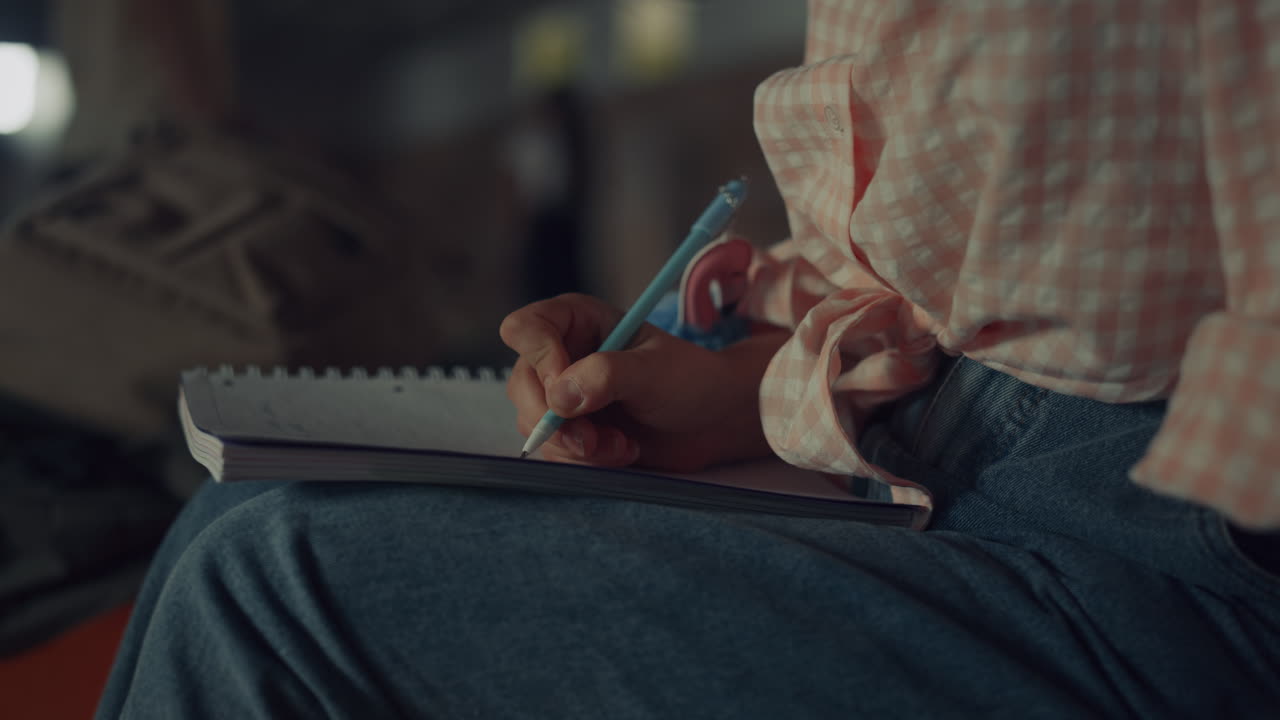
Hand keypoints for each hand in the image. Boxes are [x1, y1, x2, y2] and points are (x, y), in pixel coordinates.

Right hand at [500, 293, 787, 471]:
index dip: (539, 360)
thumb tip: (559, 397)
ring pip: (534, 424)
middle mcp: (560, 354)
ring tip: (621, 445)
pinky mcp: (570, 429)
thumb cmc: (688, 380)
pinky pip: (553, 450)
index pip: (524, 330)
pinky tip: (622, 451)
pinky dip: (585, 459)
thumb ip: (606, 375)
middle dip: (557, 421)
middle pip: (522, 386)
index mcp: (575, 320)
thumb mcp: (653, 371)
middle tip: (593, 439)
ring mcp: (561, 394)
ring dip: (577, 445)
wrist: (710, 421)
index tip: (566, 391)